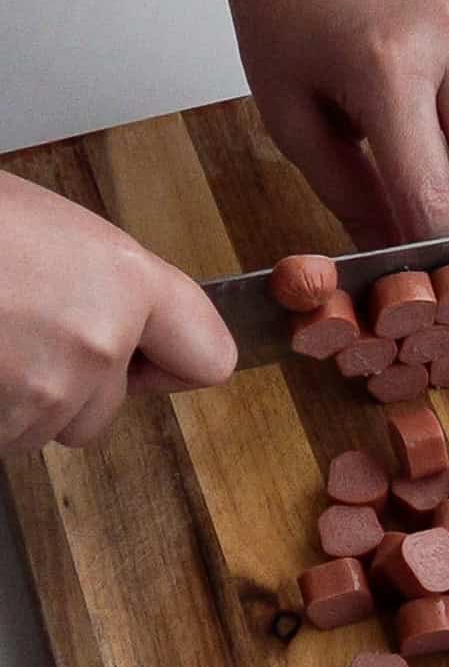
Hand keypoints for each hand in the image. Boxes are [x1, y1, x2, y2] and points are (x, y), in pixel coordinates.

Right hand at [0, 173, 236, 451]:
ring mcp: (43, 393)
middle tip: (25, 326)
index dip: (177, 359)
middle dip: (78, 382)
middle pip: (114, 406)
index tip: (153, 353)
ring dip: (27, 396)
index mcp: (124, 281)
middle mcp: (96, 344)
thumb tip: (136, 325)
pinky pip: (9, 436)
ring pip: (56, 426)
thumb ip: (113, 287)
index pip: (210, 359)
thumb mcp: (56, 229)